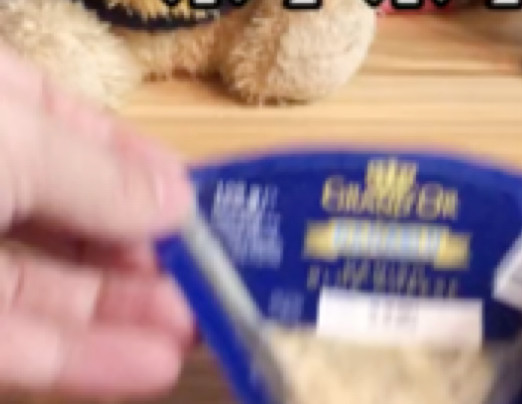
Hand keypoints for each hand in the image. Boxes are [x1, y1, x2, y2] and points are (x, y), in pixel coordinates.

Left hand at [0, 46, 194, 398]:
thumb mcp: (9, 140)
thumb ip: (99, 177)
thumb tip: (179, 202)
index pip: (74, 128)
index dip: (142, 165)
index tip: (202, 200)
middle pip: (74, 218)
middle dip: (147, 250)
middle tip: (214, 278)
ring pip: (51, 288)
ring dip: (130, 313)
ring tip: (200, 328)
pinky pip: (17, 345)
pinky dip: (84, 358)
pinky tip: (149, 367)